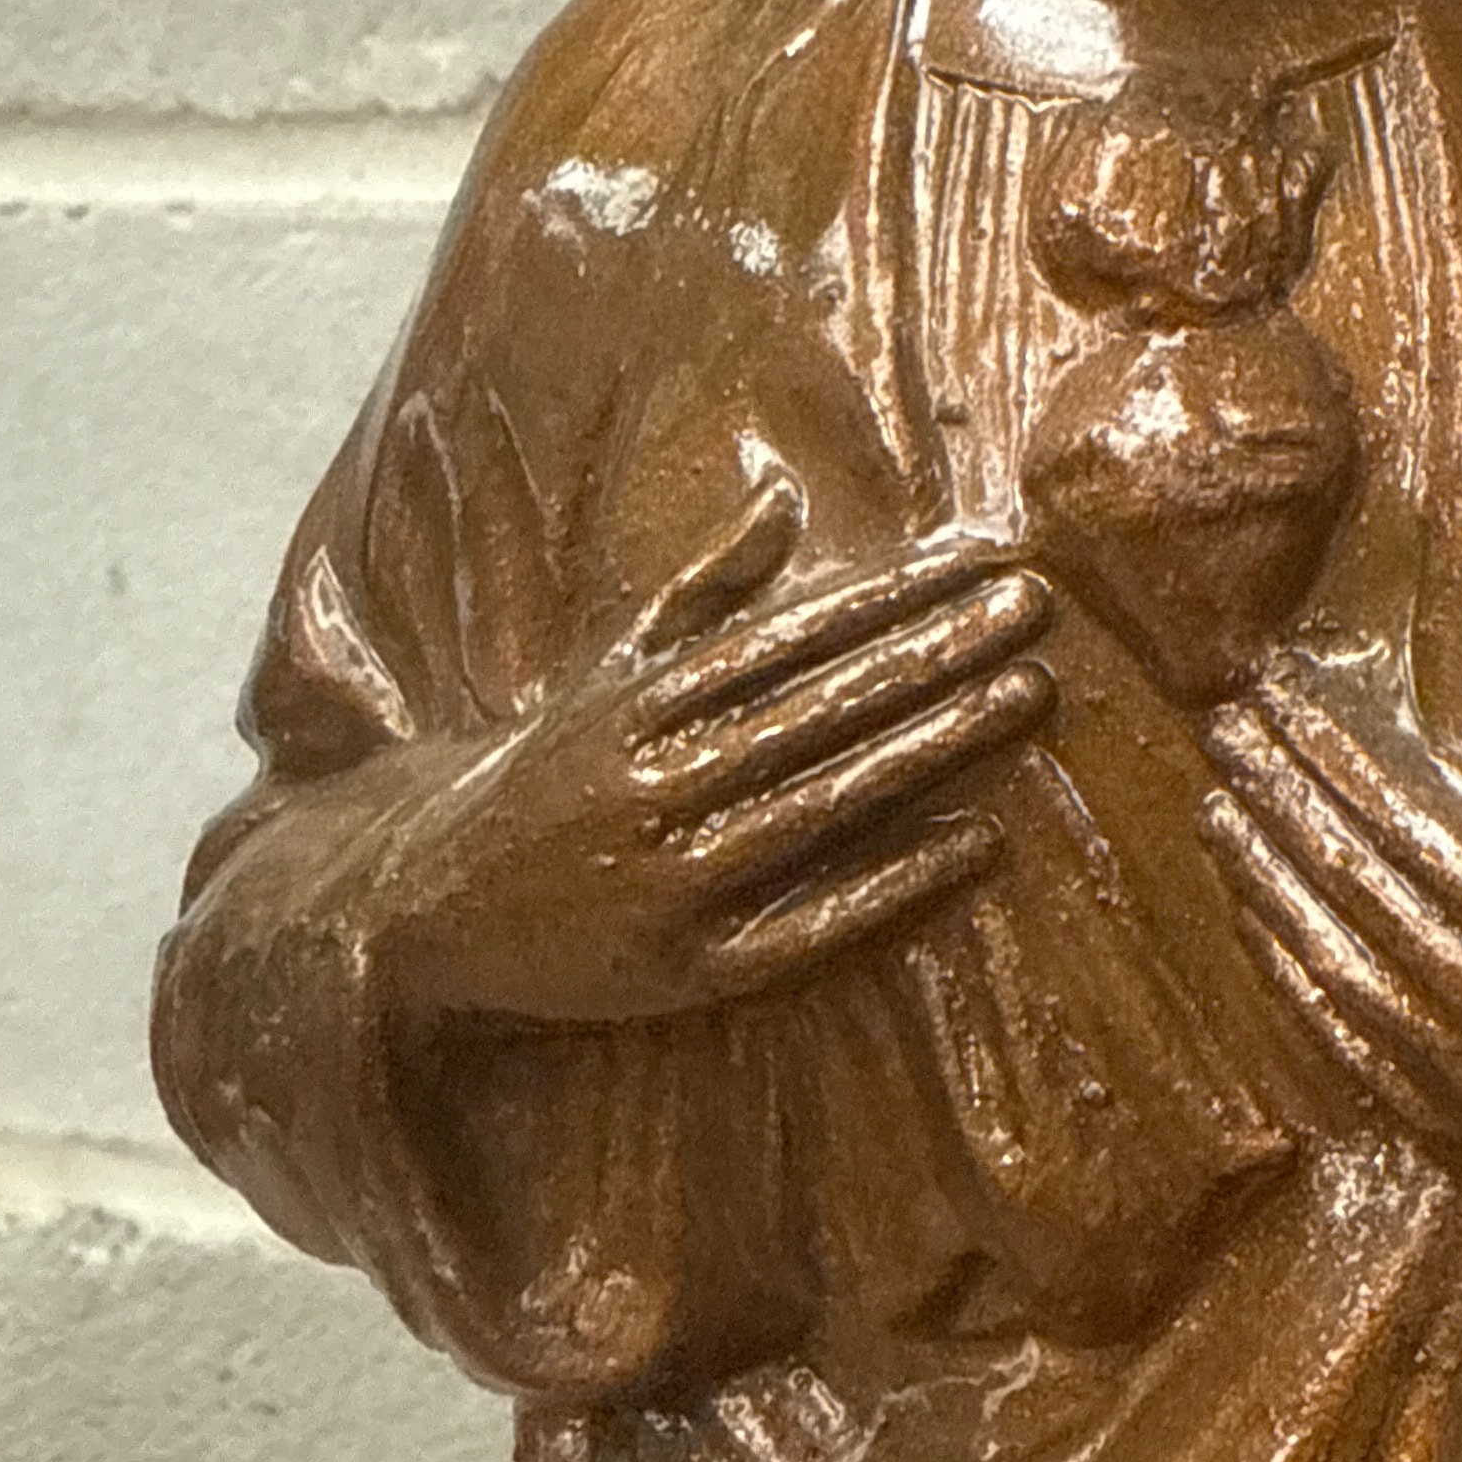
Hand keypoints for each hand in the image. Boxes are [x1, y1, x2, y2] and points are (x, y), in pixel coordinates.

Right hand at [376, 480, 1055, 1023]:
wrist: (425, 908)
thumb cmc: (552, 771)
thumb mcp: (611, 668)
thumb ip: (705, 587)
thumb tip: (783, 493)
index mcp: (644, 700)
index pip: (792, 636)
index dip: (894, 598)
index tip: (983, 565)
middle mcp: (658, 780)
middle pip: (821, 707)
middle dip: (936, 654)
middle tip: (1036, 610)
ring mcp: (674, 876)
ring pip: (827, 800)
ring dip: (933, 748)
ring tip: (1027, 697)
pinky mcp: (689, 967)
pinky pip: (809, 922)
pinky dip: (893, 883)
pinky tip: (976, 843)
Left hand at [1200, 673, 1461, 1228]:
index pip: (1413, 830)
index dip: (1337, 759)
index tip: (1282, 697)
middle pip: (1362, 890)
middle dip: (1285, 801)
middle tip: (1225, 729)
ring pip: (1343, 970)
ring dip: (1271, 887)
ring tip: (1219, 812)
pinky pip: (1358, 1053)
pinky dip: (1300, 986)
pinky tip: (1262, 933)